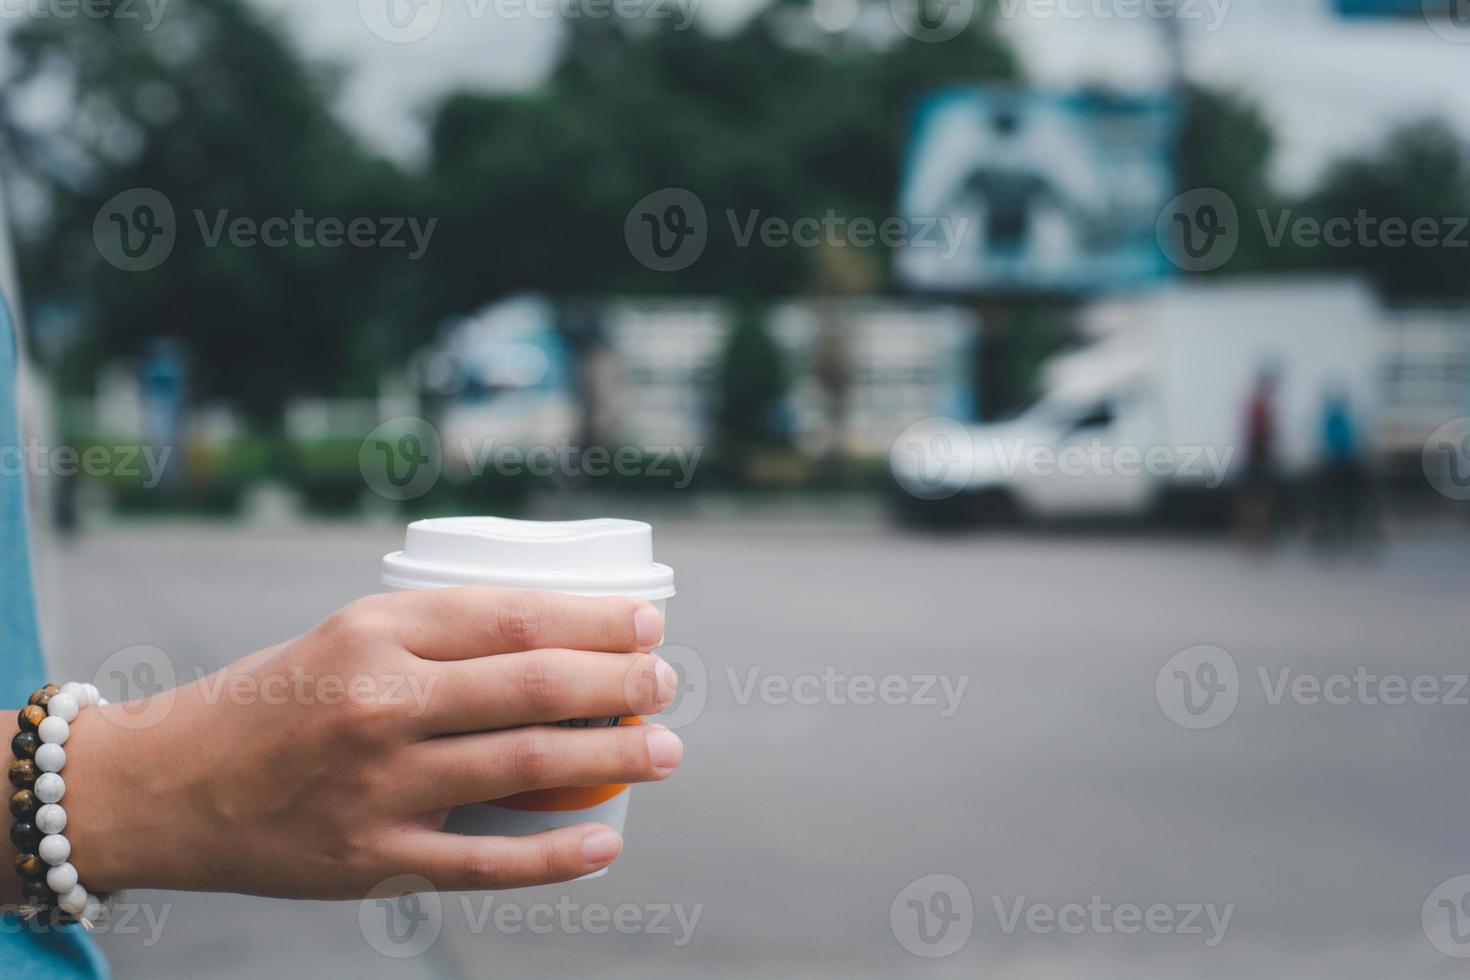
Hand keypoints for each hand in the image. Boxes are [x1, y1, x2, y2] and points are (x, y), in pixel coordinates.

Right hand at [47, 589, 679, 898]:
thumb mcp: (348, 639)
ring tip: (665, 751)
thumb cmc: (276, 700)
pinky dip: (554, 856)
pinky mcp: (370, 860)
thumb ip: (439, 637)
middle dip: (623, 683)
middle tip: (667, 684)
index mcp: (377, 634)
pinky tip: (605, 844)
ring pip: (528, 767)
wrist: (165, 786)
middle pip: (536, 687)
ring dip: (614, 758)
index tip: (648, 623)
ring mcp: (378, 787)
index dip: (597, 619)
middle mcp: (381, 703)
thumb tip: (556, 638)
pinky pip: (484, 862)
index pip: (515, 616)